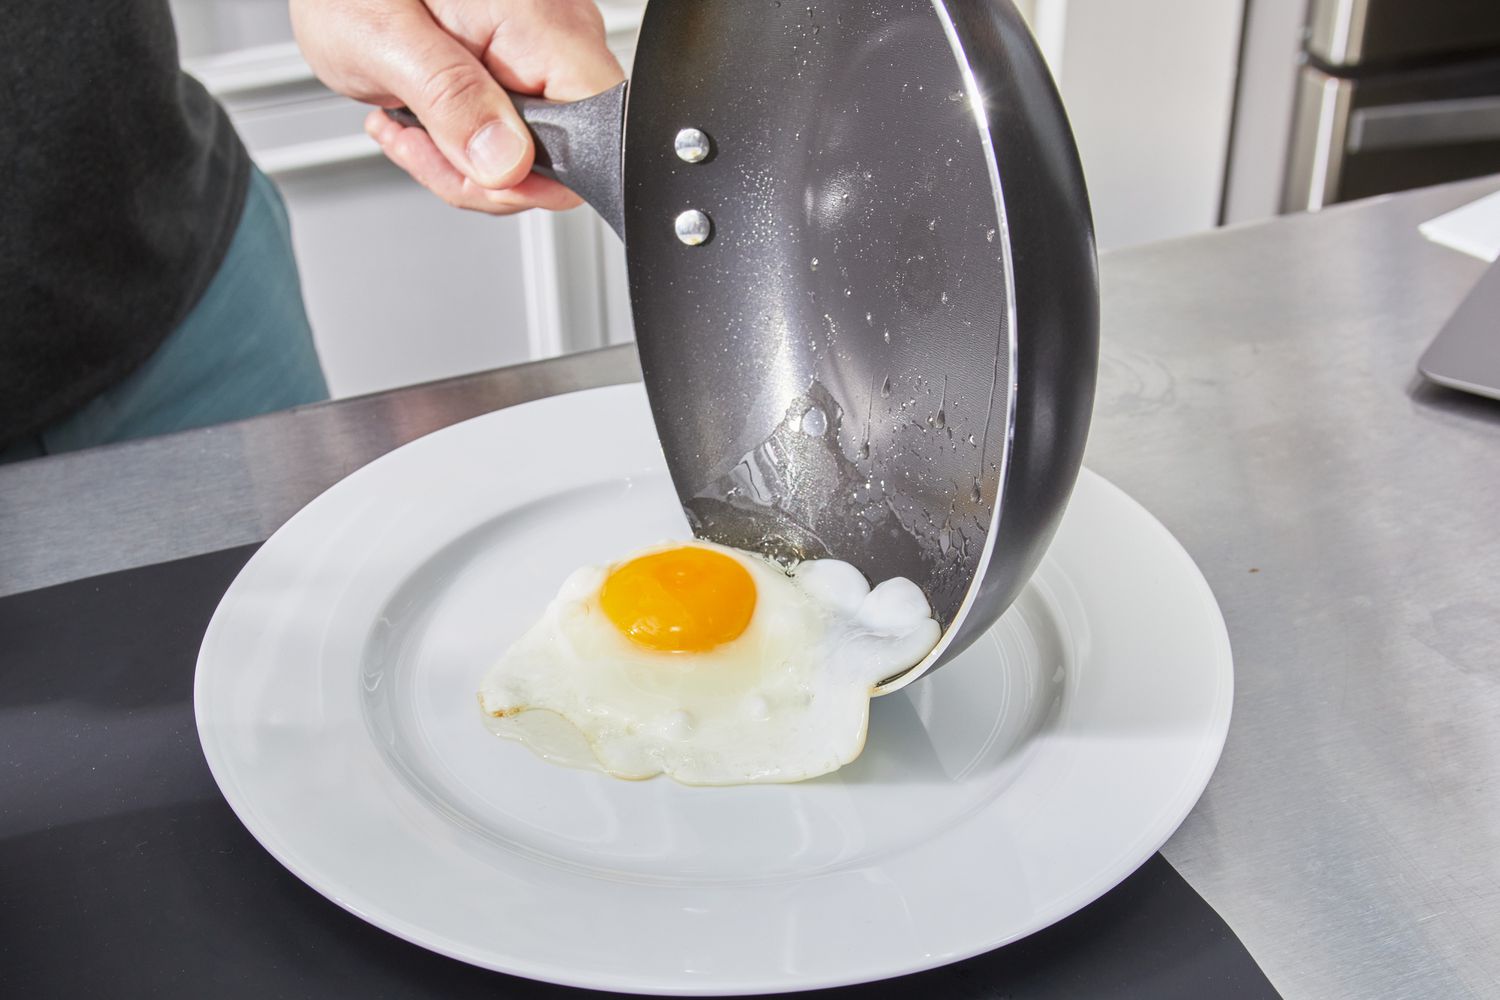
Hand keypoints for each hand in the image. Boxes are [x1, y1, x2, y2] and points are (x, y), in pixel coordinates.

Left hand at [291, 0, 623, 213]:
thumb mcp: (383, 42)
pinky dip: (468, 140)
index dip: (540, 173)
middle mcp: (557, 32)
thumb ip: (450, 101)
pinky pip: (516, 131)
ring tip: (414, 122)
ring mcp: (543, 48)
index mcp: (538, 22)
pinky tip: (425, 116)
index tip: (476, 168)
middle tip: (426, 145)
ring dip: (470, 160)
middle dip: (490, 174)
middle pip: (565, 152)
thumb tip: (507, 163)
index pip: (596, 130)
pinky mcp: (524, 62)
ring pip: (537, 151)